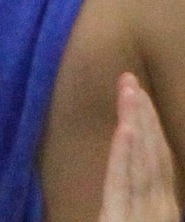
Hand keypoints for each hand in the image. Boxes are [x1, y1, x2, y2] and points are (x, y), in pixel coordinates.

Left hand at [101, 72, 178, 221]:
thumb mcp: (132, 219)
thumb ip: (136, 200)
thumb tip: (132, 163)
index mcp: (161, 212)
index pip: (156, 165)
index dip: (150, 129)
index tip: (138, 96)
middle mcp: (160, 211)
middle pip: (151, 158)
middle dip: (143, 117)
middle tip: (128, 78)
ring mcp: (147, 217)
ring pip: (142, 165)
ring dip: (136, 125)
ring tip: (129, 90)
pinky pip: (126, 186)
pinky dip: (128, 155)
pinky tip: (127, 129)